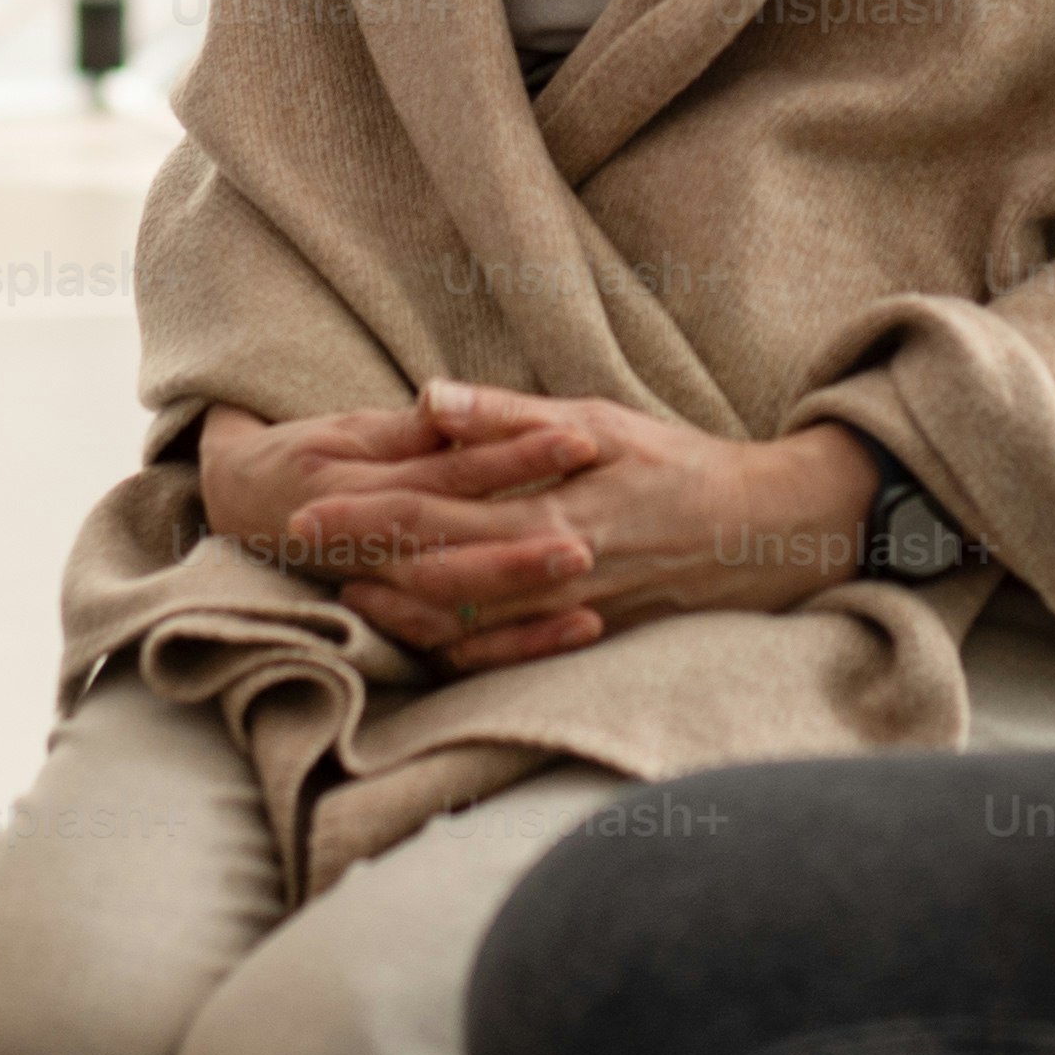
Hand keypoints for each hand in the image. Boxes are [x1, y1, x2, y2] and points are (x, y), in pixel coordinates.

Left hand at [216, 384, 886, 675]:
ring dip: (393, 607)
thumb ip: (510, 417)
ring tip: (340, 587)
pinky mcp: (577, 638)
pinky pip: (497, 655)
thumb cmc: (678, 466)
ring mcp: (561, 615)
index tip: (304, 507)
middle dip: (358, 561)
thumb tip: (429, 398)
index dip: (363, 513)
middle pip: (428, 573)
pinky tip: (414, 628)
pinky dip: (445, 645)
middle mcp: (547, 573)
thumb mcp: (599, 421)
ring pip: (456, 625)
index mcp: (547, 512)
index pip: (432, 513)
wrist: (761, 535)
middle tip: (293, 547)